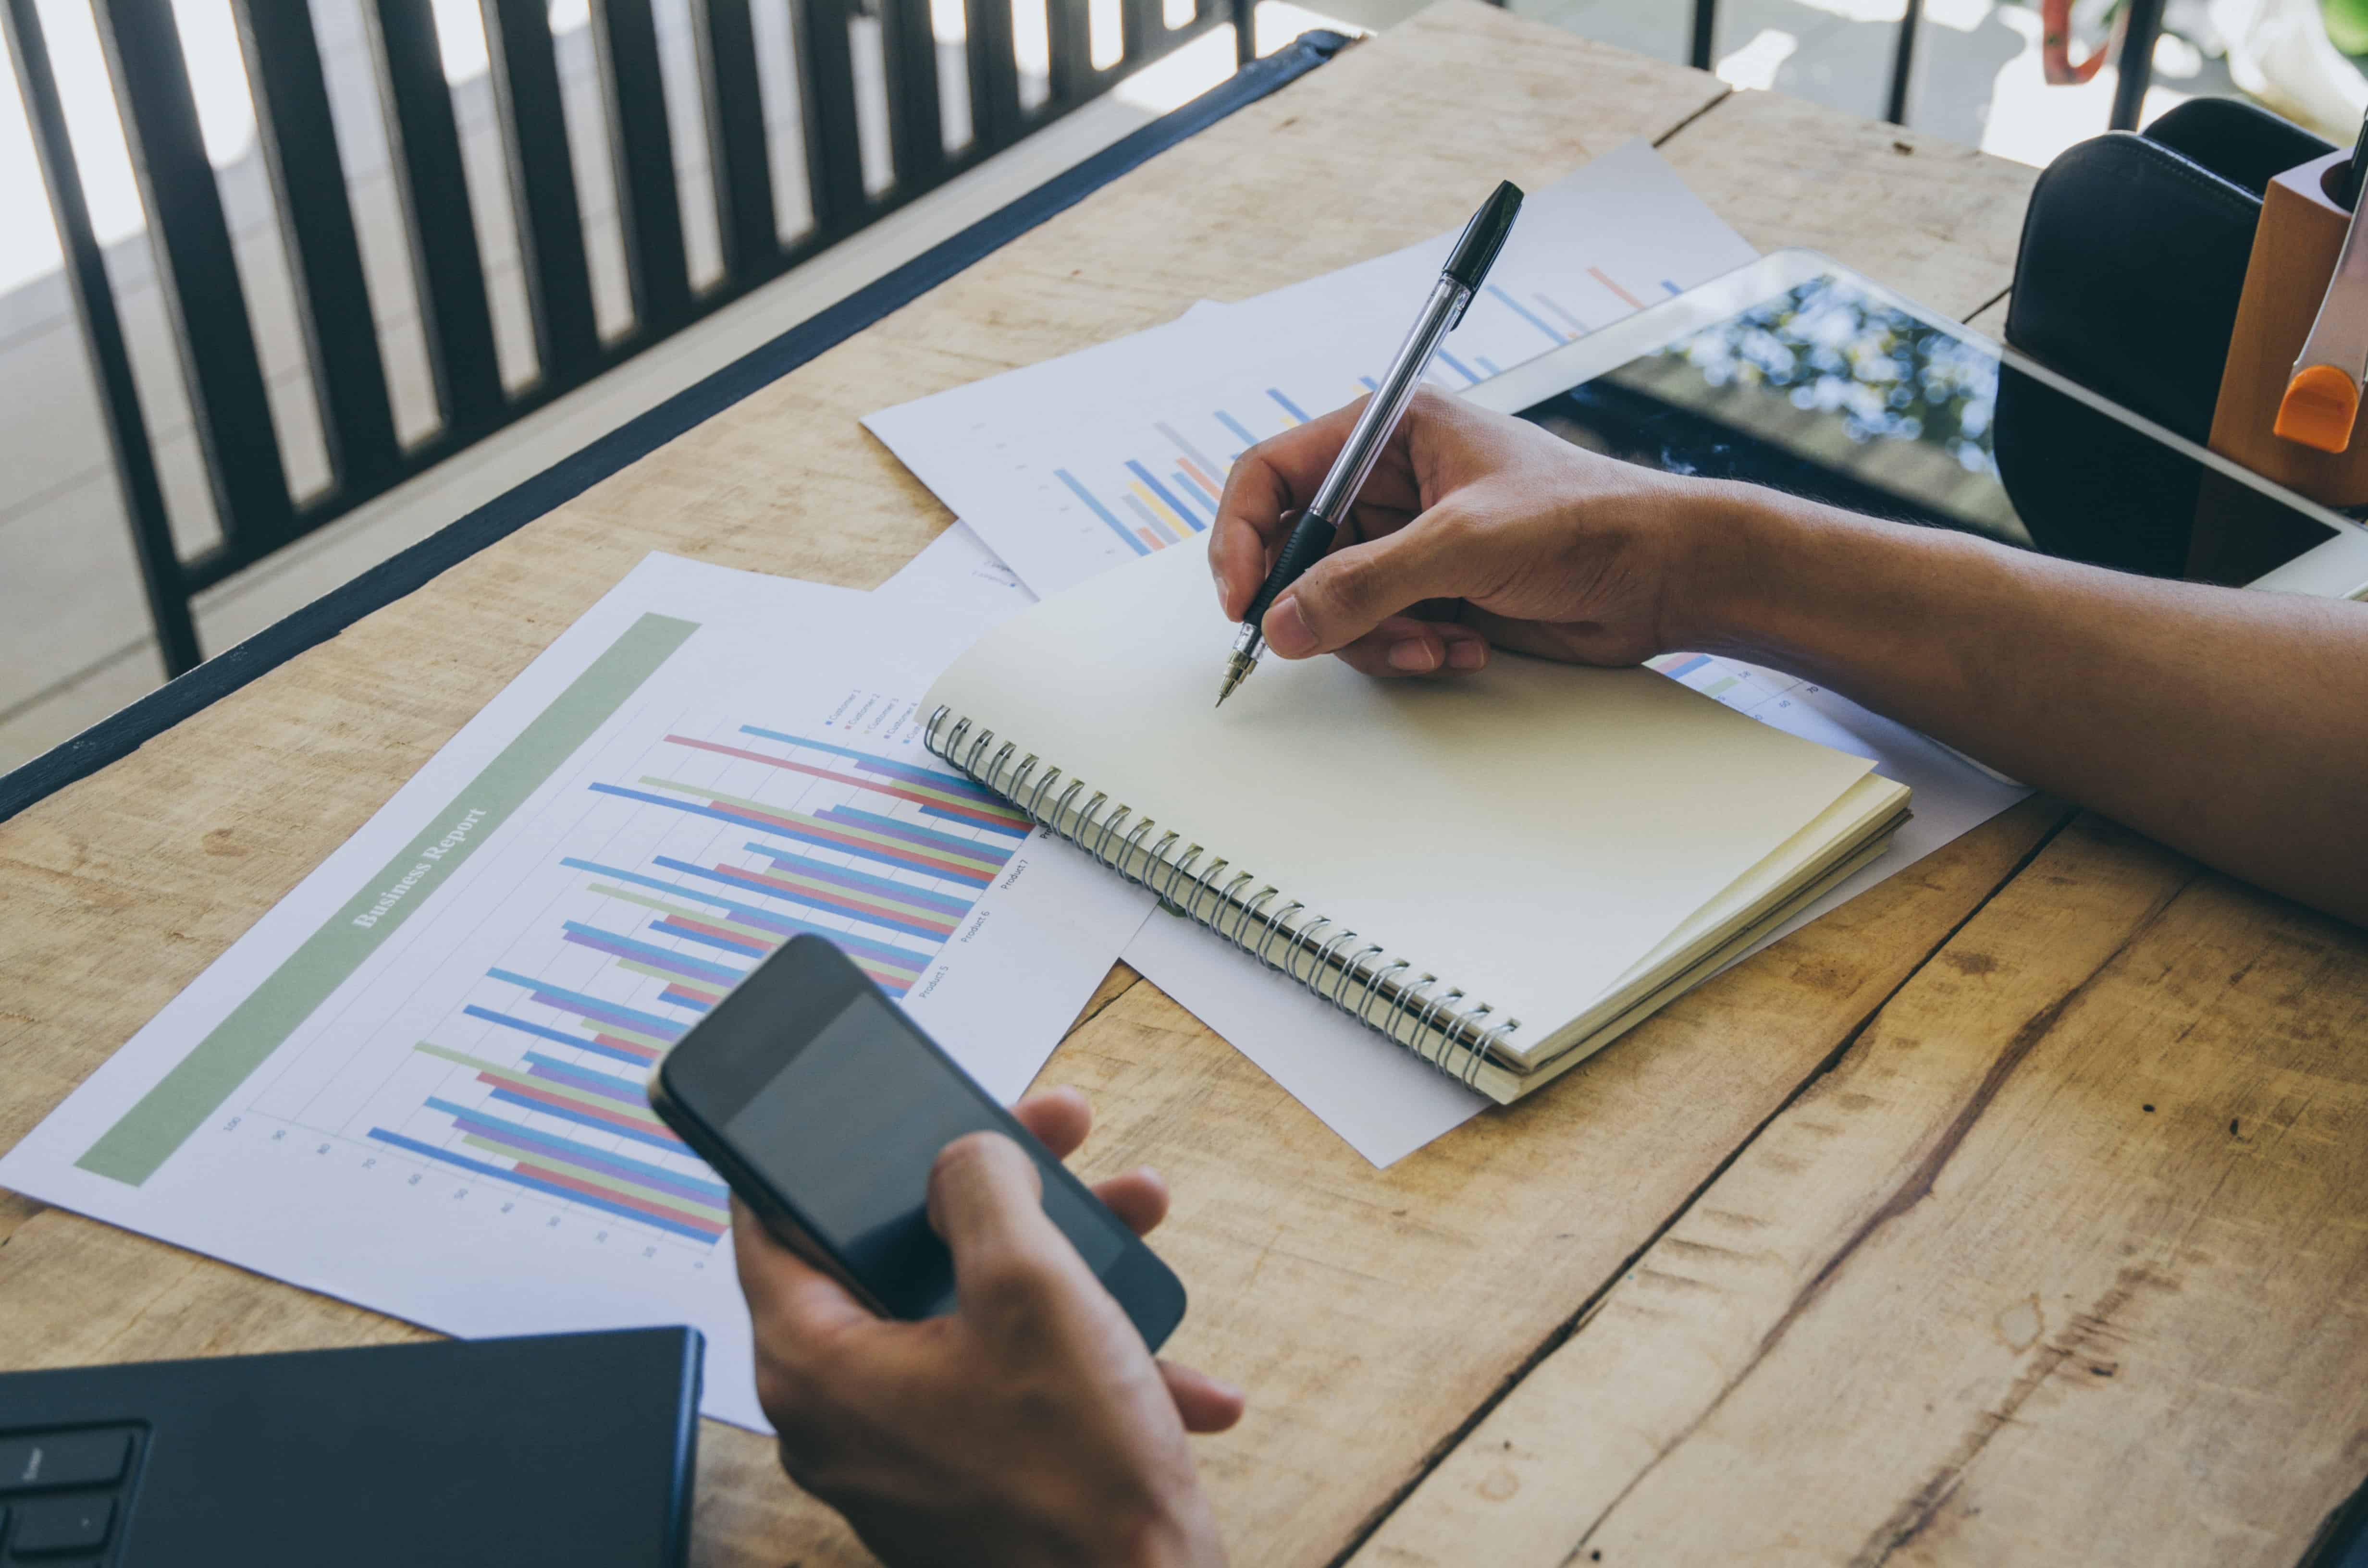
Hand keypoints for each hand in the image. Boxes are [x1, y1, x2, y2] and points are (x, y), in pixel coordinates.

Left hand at [732, 1086, 1240, 1567]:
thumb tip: (963, 1159)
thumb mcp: (1033, 1285)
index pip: (769, 1221)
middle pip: (898, 1258)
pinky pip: (1013, 1389)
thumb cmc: (1076, 1481)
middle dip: (996, 1193)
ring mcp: (906, 1453)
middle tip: (1054, 1136)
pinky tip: (1173, 1367)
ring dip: (1063, 1266)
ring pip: (973, 1316)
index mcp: (817, 1366)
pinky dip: (1085, 1360)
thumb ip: (982, 1187)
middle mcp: (844, 1416)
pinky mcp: (968, 1481)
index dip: (814, 1150)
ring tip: (1136, 1221)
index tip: (849, 1107)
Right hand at [1209, 386, 1732, 676]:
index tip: (1243, 598)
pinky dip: (1410, 649)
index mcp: (1390, 432)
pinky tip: (1465, 641)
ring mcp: (1409, 540)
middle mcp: (1390, 482)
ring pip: (1333, 602)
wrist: (1664, 574)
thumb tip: (1285, 621)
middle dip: (1320, 603)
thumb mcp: (1464, 543)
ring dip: (1376, 637)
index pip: (1274, 475)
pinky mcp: (1432, 590)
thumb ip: (1366, 583)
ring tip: (1437, 640)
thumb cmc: (1587, 520)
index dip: (1243, 536)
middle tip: (1340, 636)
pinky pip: (1377, 630)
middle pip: (1296, 550)